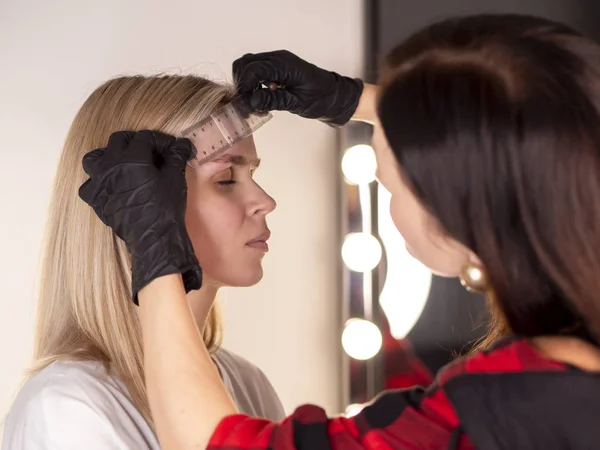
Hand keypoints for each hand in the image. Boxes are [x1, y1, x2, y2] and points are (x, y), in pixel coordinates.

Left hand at [78, 130, 201, 303]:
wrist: (154, 237)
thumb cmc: (166, 206)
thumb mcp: (174, 178)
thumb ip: (175, 156)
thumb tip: (182, 144)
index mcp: (132, 157)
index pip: (145, 138)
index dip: (160, 141)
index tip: (171, 149)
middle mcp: (111, 165)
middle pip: (118, 141)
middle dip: (135, 142)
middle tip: (150, 152)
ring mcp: (99, 182)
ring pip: (95, 159)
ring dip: (109, 157)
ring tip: (123, 164)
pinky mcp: (96, 199)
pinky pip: (90, 184)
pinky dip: (99, 182)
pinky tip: (113, 186)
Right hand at [233, 50, 363, 125]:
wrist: (335, 96)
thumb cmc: (321, 99)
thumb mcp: (297, 103)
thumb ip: (274, 100)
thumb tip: (252, 101)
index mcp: (284, 65)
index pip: (253, 69)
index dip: (244, 87)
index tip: (245, 104)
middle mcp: (279, 58)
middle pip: (245, 63)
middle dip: (242, 84)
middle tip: (248, 104)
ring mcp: (277, 61)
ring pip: (249, 66)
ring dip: (247, 84)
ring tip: (256, 103)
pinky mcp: (277, 68)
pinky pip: (257, 71)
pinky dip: (254, 84)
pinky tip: (263, 97)